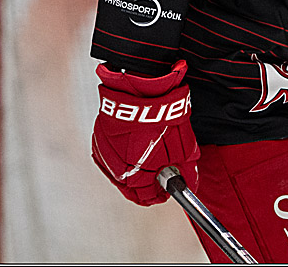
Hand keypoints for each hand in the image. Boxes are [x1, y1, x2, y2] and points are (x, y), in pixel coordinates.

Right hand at [91, 59, 198, 205]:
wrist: (141, 90)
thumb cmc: (162, 118)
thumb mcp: (184, 149)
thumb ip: (186, 172)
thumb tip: (190, 183)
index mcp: (136, 176)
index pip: (147, 198)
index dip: (160, 193)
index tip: (166, 187)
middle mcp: (116, 169)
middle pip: (131, 187)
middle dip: (147, 181)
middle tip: (159, 169)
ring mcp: (104, 153)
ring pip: (119, 171)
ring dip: (133, 167)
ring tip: (147, 151)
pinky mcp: (98, 138)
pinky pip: (110, 154)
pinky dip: (121, 152)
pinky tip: (134, 141)